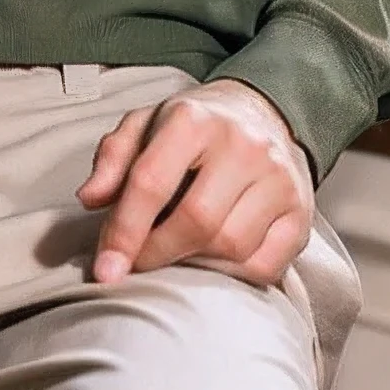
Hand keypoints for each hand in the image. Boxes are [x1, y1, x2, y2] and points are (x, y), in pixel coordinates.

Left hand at [76, 79, 314, 288]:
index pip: (151, 182)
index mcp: (194, 119)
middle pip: (196, 221)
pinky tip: (213, 261)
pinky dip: (233, 275)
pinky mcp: (300, 212)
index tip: (106, 269)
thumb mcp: (144, 125)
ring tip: (176, 254)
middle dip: (157, 254)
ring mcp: (278, 179)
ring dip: (194, 264)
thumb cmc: (193, 128)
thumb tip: (89, 198)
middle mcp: (242, 146)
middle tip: (137, 264)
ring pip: (231, 247)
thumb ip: (113, 158)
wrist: (263, 114)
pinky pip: (265, 265)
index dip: (124, 232)